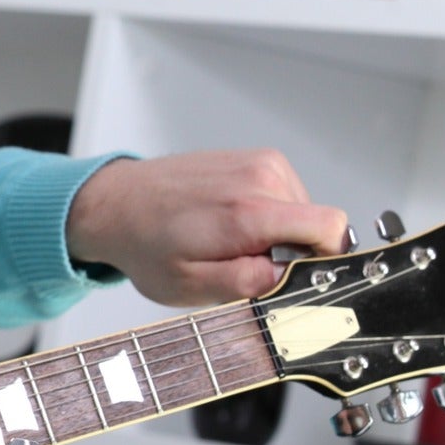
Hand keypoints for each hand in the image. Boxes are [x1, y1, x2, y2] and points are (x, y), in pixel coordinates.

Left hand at [66, 150, 348, 307]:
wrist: (114, 204)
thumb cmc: (145, 245)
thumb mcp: (192, 285)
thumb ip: (249, 284)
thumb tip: (296, 281)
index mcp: (249, 212)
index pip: (330, 229)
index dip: (326, 261)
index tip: (300, 277)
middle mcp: (259, 177)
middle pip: (317, 225)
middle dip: (293, 253)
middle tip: (245, 263)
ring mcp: (257, 162)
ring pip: (302, 212)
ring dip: (277, 235)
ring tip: (231, 242)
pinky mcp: (252, 158)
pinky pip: (283, 196)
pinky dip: (265, 215)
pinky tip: (228, 223)